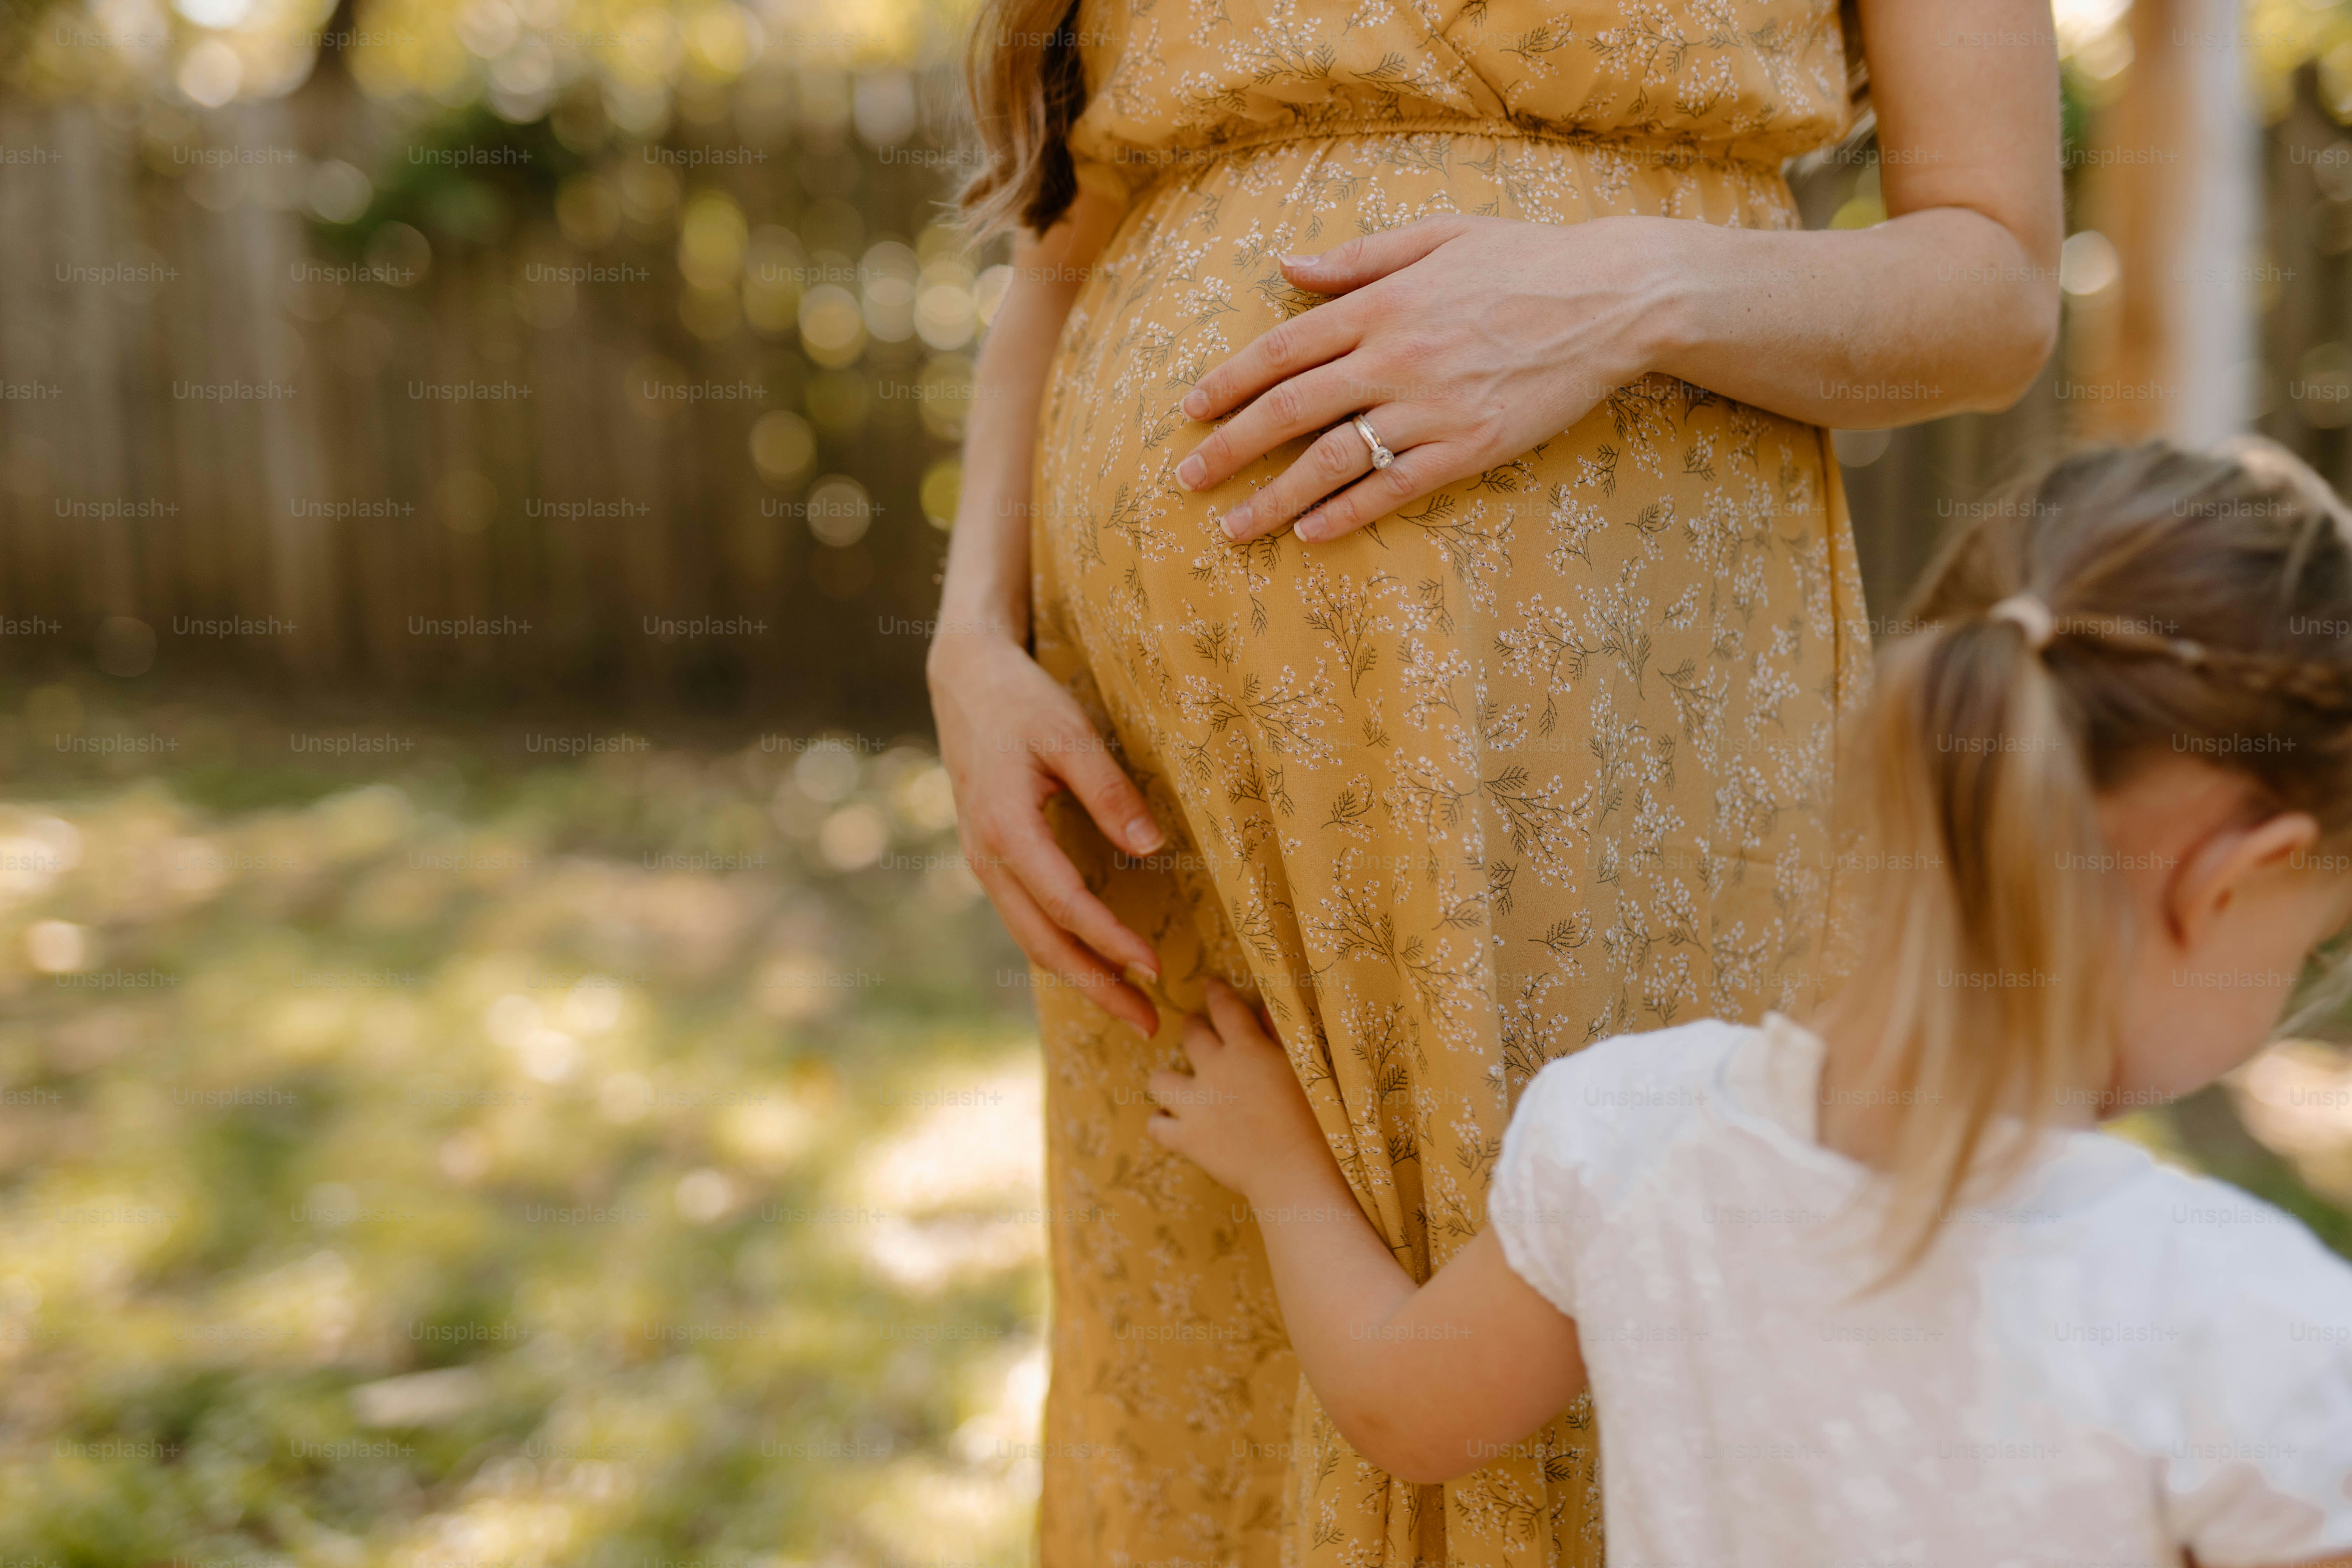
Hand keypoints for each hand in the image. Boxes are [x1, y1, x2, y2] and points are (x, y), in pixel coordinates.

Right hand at [927, 629, 1164, 1035]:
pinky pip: (1024, 918)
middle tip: (1149, 1023)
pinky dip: (1058, 948)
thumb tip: (1153, 847)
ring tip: (1128, 1005)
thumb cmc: (1021, 700)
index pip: (1067, 904)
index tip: (1155, 968)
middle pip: (1044, 941)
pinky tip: (1091, 961)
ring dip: (1079, 976)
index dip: (1111, 941)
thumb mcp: (1071, 733)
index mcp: (1006, 828)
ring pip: (1030, 938)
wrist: (965, 679)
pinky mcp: (990, 858)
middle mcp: (987, 856)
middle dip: (1097, 987)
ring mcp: (983, 861)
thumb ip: (1110, 791)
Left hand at [1145, 978, 1338, 1200]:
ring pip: (1160, 1079)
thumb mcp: (1305, 1068)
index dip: (1216, 992)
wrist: (1297, 1171)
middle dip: (1193, 1027)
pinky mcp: (1187, 1139)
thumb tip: (1264, 1008)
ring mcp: (1196, 1105)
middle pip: (1191, 1035)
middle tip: (1199, 1029)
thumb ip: (1281, 1035)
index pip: (1224, 1007)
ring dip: (1168, 1078)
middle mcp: (1215, 1070)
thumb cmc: (1316, 1119)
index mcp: (1247, 1048)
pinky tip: (1172, 1122)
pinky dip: (1162, 1122)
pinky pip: (1156, 1126)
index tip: (1211, 985)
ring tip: (1177, 1083)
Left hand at [1172, 213, 1680, 544]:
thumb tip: (1288, 267)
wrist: (1612, 298)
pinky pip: (1393, 488)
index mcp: (1383, 304)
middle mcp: (1396, 358)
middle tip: (1187, 480)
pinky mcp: (1469, 447)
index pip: (1283, 348)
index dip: (1229, 382)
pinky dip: (1346, 513)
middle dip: (1231, 447)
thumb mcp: (1438, 234)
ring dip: (1275, 498)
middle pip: (1292, 410)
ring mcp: (1432, 408)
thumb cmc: (1525, 259)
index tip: (1192, 411)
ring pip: (1333, 460)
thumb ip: (1359, 258)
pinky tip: (1310, 534)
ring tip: (1233, 527)